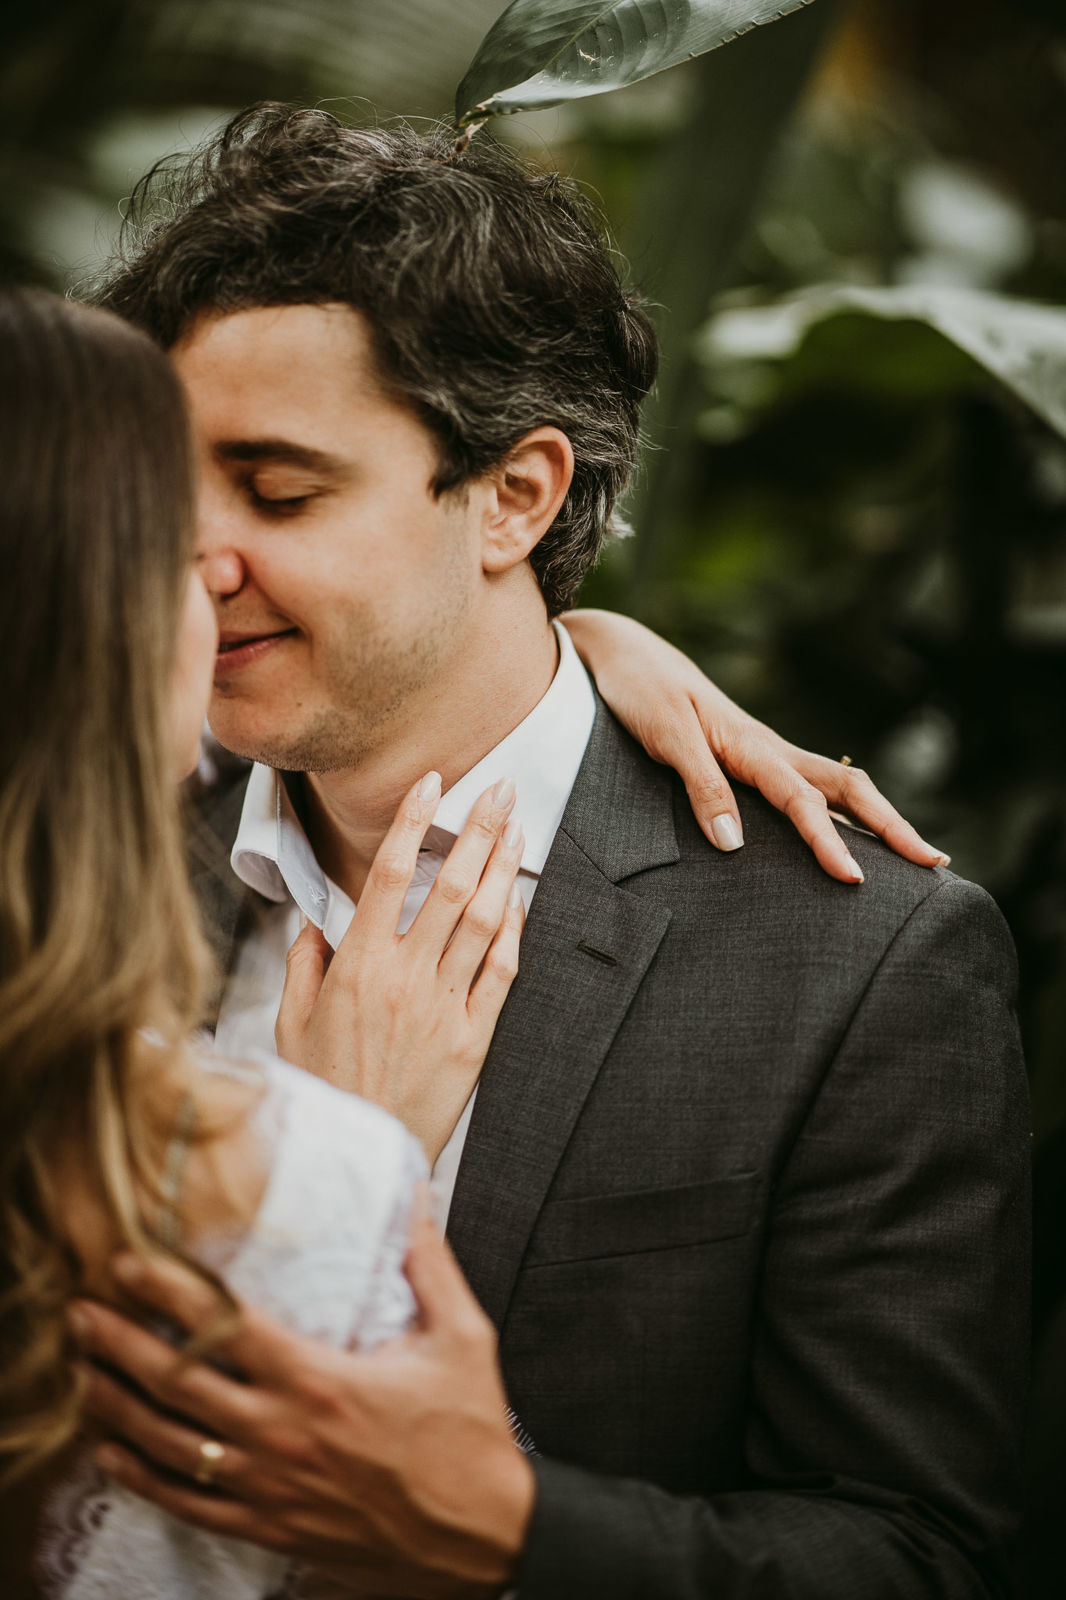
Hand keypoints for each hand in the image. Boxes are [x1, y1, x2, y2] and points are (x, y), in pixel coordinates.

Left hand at [68, 1197, 534, 1598]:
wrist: (484, 1537)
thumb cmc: (471, 1434)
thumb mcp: (463, 1337)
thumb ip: (429, 1264)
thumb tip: (414, 1195)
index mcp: (322, 1380)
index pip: (226, 1326)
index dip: (170, 1291)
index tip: (130, 1262)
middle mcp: (283, 1433)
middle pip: (178, 1383)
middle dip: (120, 1343)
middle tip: (81, 1312)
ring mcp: (271, 1486)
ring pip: (171, 1445)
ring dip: (118, 1405)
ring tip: (81, 1371)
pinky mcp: (271, 1527)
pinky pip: (189, 1504)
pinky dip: (143, 1477)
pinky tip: (113, 1452)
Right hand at [276, 773, 525, 1163]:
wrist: (360, 1155)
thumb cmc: (322, 1086)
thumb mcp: (291, 1022)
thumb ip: (304, 965)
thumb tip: (314, 922)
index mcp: (358, 967)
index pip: (388, 875)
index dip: (412, 822)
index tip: (430, 784)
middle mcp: (406, 978)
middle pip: (451, 886)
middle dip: (479, 830)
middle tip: (500, 788)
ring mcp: (445, 1007)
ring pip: (483, 922)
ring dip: (503, 870)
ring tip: (517, 829)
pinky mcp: (474, 1039)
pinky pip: (501, 975)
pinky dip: (515, 934)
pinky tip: (522, 902)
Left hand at [560, 609, 947, 883]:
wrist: (627, 652)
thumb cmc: (642, 691)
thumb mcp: (665, 736)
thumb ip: (701, 785)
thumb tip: (735, 844)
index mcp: (752, 745)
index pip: (803, 800)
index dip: (830, 841)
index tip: (854, 879)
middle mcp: (770, 749)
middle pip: (848, 788)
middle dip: (892, 826)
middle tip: (934, 863)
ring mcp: (765, 752)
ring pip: (837, 785)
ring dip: (877, 818)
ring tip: (913, 853)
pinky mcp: (751, 757)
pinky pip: (810, 787)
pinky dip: (842, 811)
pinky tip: (851, 832)